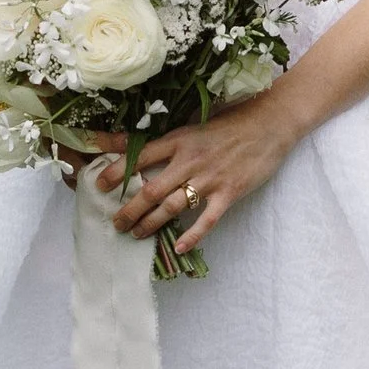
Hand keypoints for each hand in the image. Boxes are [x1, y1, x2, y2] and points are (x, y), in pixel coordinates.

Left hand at [67, 98, 293, 255]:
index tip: (99, 186)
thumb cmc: (230, 122)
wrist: (269, 124)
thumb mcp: (193, 124)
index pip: (140, 157)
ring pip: (173, 207)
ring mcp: (210, 179)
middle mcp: (190, 160)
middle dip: (129, 210)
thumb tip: (129, 142)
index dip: (117, 172)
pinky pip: (207, 220)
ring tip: (136, 235)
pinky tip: (178, 246)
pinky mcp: (229, 193)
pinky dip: (192, 235)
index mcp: (179, 139)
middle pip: (151, 190)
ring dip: (151, 223)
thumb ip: (164, 138)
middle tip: (115, 223)